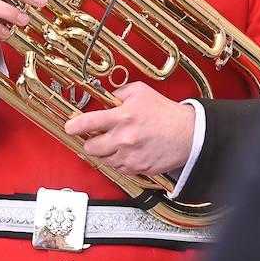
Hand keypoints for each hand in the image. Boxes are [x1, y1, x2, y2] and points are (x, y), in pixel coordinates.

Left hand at [63, 81, 194, 178]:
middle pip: (90, 146)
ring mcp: (130, 156)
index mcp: (122, 117)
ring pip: (102, 159)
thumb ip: (118, 94)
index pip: (87, 123)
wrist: (189, 134)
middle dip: (90, 141)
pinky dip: (118, 161)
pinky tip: (127, 151)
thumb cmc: (166, 113)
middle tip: (96, 136)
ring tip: (116, 142)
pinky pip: (117, 168)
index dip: (73, 125)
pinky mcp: (137, 168)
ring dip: (105, 152)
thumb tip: (102, 99)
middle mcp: (123, 138)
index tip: (70, 127)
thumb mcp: (140, 92)